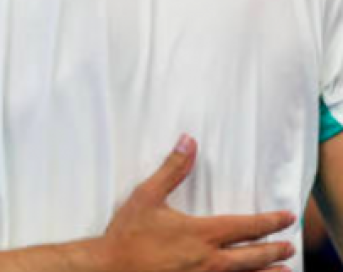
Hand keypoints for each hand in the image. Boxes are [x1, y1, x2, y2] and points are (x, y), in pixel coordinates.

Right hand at [95, 135, 295, 271]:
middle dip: (275, 250)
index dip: (270, 221)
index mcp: (201, 233)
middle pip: (255, 256)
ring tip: (285, 271)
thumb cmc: (127, 234)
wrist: (110, 268)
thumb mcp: (146, 196)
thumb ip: (172, 169)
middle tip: (290, 245)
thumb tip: (188, 141)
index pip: (247, 227)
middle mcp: (210, 260)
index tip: (287, 217)